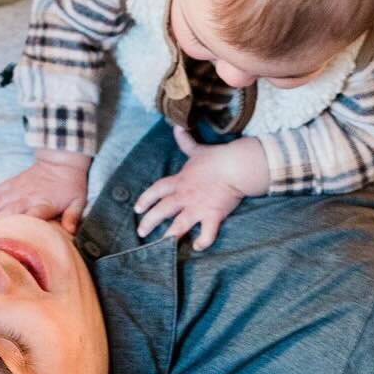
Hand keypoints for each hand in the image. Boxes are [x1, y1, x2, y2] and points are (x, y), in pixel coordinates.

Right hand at [0, 151, 89, 234]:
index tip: (9, 240)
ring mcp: (17, 189)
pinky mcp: (12, 182)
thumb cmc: (70, 185)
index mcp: (43, 203)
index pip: (30, 216)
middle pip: (8, 212)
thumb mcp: (78, 201)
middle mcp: (26, 197)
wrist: (60, 161)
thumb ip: (73, 216)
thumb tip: (70, 232)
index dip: (20, 228)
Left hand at [134, 131, 266, 249]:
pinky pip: (206, 233)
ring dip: (169, 237)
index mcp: (179, 181)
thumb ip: (185, 141)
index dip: (145, 200)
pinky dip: (202, 241)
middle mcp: (184, 196)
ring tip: (161, 246)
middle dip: (149, 222)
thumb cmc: (216, 158)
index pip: (156, 191)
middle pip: (162, 211)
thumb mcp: (196, 149)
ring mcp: (198, 207)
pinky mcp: (213, 216)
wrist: (236, 167)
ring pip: (178, 226)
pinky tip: (197, 247)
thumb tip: (177, 126)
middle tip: (141, 232)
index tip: (137, 209)